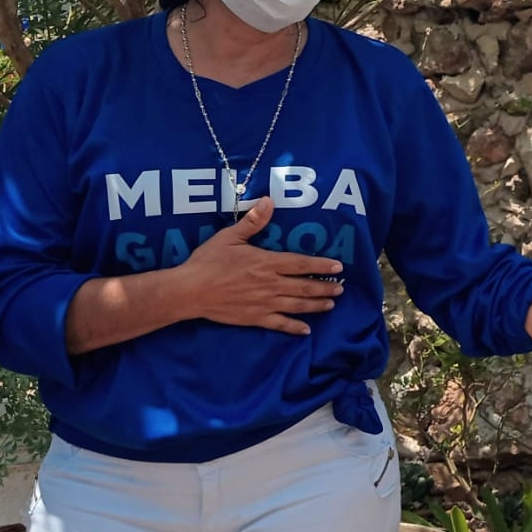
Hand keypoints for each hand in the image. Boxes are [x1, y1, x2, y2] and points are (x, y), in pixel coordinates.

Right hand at [172, 197, 343, 335]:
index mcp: (267, 263)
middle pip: (304, 286)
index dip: (321, 265)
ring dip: (316, 305)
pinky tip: (306, 330)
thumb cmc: (208, 261)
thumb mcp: (229, 237)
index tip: (338, 267)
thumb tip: (269, 201)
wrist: (189, 291)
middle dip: (325, 288)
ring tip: (331, 305)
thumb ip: (252, 222)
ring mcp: (264, 303)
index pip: (301, 263)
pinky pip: (279, 324)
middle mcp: (270, 284)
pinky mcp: (254, 318)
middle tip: (341, 289)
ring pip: (297, 305)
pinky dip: (294, 327)